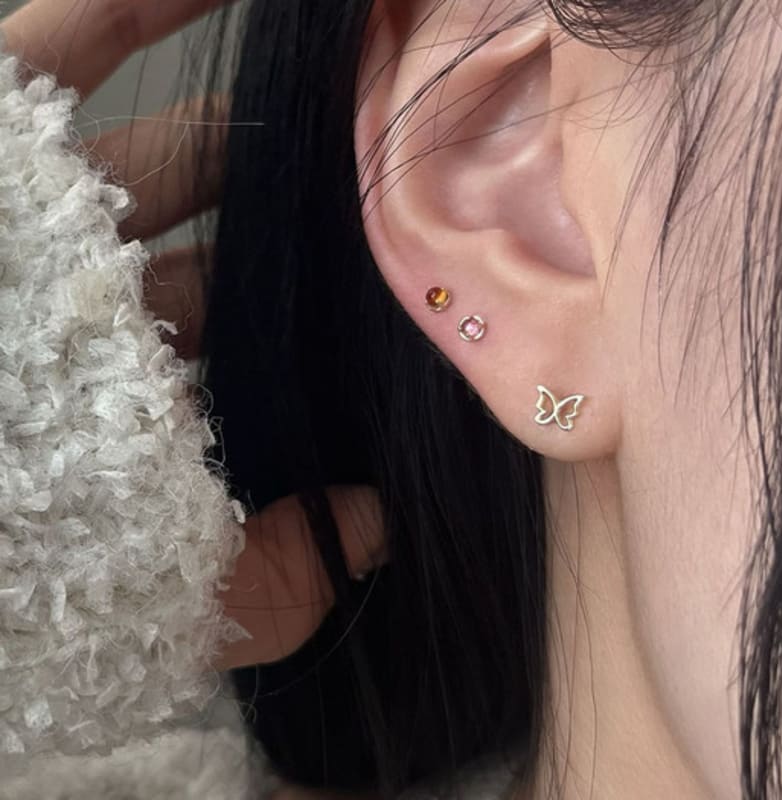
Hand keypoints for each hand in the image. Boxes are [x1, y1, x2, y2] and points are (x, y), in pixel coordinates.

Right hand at [1, 0, 388, 671]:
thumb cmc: (51, 597)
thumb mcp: (199, 601)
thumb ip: (300, 570)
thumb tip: (386, 522)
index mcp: (146, 406)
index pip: (251, 338)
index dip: (316, 301)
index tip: (396, 263)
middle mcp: (90, 322)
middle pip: (208, 240)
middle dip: (286, 201)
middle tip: (383, 163)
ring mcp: (29, 242)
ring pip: (133, 153)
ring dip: (230, 118)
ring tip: (332, 72)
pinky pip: (43, 57)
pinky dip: (122, 7)